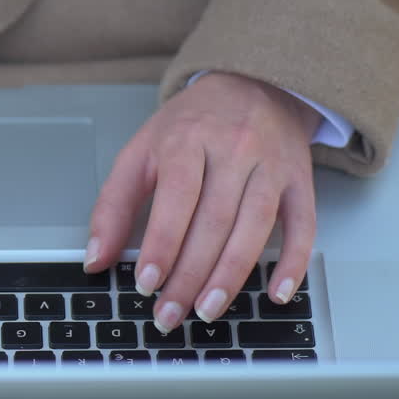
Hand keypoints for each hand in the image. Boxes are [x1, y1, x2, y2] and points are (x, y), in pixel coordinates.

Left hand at [84, 72, 321, 332]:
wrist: (253, 84)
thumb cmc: (192, 124)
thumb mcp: (142, 150)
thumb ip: (115, 203)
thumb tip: (96, 258)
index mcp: (188, 139)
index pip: (177, 196)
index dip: (163, 243)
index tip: (147, 283)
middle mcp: (233, 150)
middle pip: (214, 220)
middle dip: (189, 274)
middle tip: (169, 314)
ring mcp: (270, 166)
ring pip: (254, 227)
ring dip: (231, 276)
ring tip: (207, 311)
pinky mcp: (299, 181)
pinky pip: (302, 226)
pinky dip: (293, 262)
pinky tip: (275, 293)